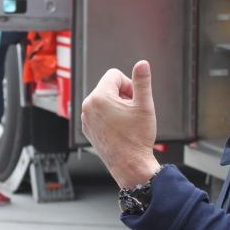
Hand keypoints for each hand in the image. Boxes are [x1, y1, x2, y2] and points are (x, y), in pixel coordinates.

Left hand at [81, 60, 159, 188]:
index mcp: (99, 97)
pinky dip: (109, 116)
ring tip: (126, 121)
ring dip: (116, 105)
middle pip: (108, 87)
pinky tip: (119, 129)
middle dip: (122, 95)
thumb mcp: (144, 106)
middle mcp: (88, 106)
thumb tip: (142, 64)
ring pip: (103, 100)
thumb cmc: (136, 138)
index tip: (135, 100)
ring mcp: (86, 118)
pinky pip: (98, 113)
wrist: (129, 165)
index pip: (115, 75)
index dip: (129, 85)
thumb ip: (142, 82)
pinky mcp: (87, 128)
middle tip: (132, 112)